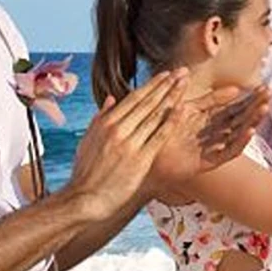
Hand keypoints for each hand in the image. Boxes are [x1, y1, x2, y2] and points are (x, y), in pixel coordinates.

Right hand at [63, 70, 188, 217]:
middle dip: (167, 85)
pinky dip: (172, 121)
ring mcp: (130, 144)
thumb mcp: (88, 141)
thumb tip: (111, 99)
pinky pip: (160, 136)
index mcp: (106, 123)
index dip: (152, 85)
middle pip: (148, 102)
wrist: (85, 199)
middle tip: (183, 72)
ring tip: (186, 84)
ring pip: (155, 115)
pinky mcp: (140, 159)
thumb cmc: (85, 172)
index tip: (166, 74)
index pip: (133, 98)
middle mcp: (119, 130)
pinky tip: (183, 109)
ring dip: (173, 97)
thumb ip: (100, 118)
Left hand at [148, 84, 270, 192]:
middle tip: (270, 93)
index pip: (238, 107)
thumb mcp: (188, 108)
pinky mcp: (209, 162)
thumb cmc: (164, 132)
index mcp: (212, 121)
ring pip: (239, 133)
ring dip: (253, 121)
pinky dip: (240, 141)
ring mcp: (215, 148)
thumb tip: (235, 88)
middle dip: (257, 106)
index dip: (252, 98)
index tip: (265, 87)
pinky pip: (228, 151)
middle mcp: (217, 134)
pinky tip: (250, 130)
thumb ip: (210, 99)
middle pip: (242, 118)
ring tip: (264, 108)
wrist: (146, 155)